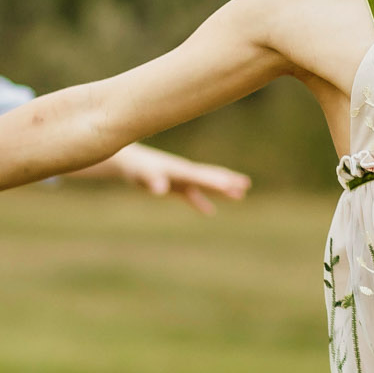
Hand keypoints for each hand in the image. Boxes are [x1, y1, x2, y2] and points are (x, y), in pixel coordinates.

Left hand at [109, 143, 251, 214]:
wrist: (127, 160)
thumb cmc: (135, 167)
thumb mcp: (142, 174)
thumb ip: (153, 180)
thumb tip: (161, 189)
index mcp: (179, 170)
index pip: (201, 176)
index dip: (217, 181)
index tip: (234, 185)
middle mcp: (183, 173)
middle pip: (209, 177)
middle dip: (227, 181)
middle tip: (246, 184)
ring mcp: (180, 179)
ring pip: (204, 185)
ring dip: (221, 190)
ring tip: (240, 195)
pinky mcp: (173, 185)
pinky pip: (191, 195)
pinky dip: (200, 202)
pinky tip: (209, 211)